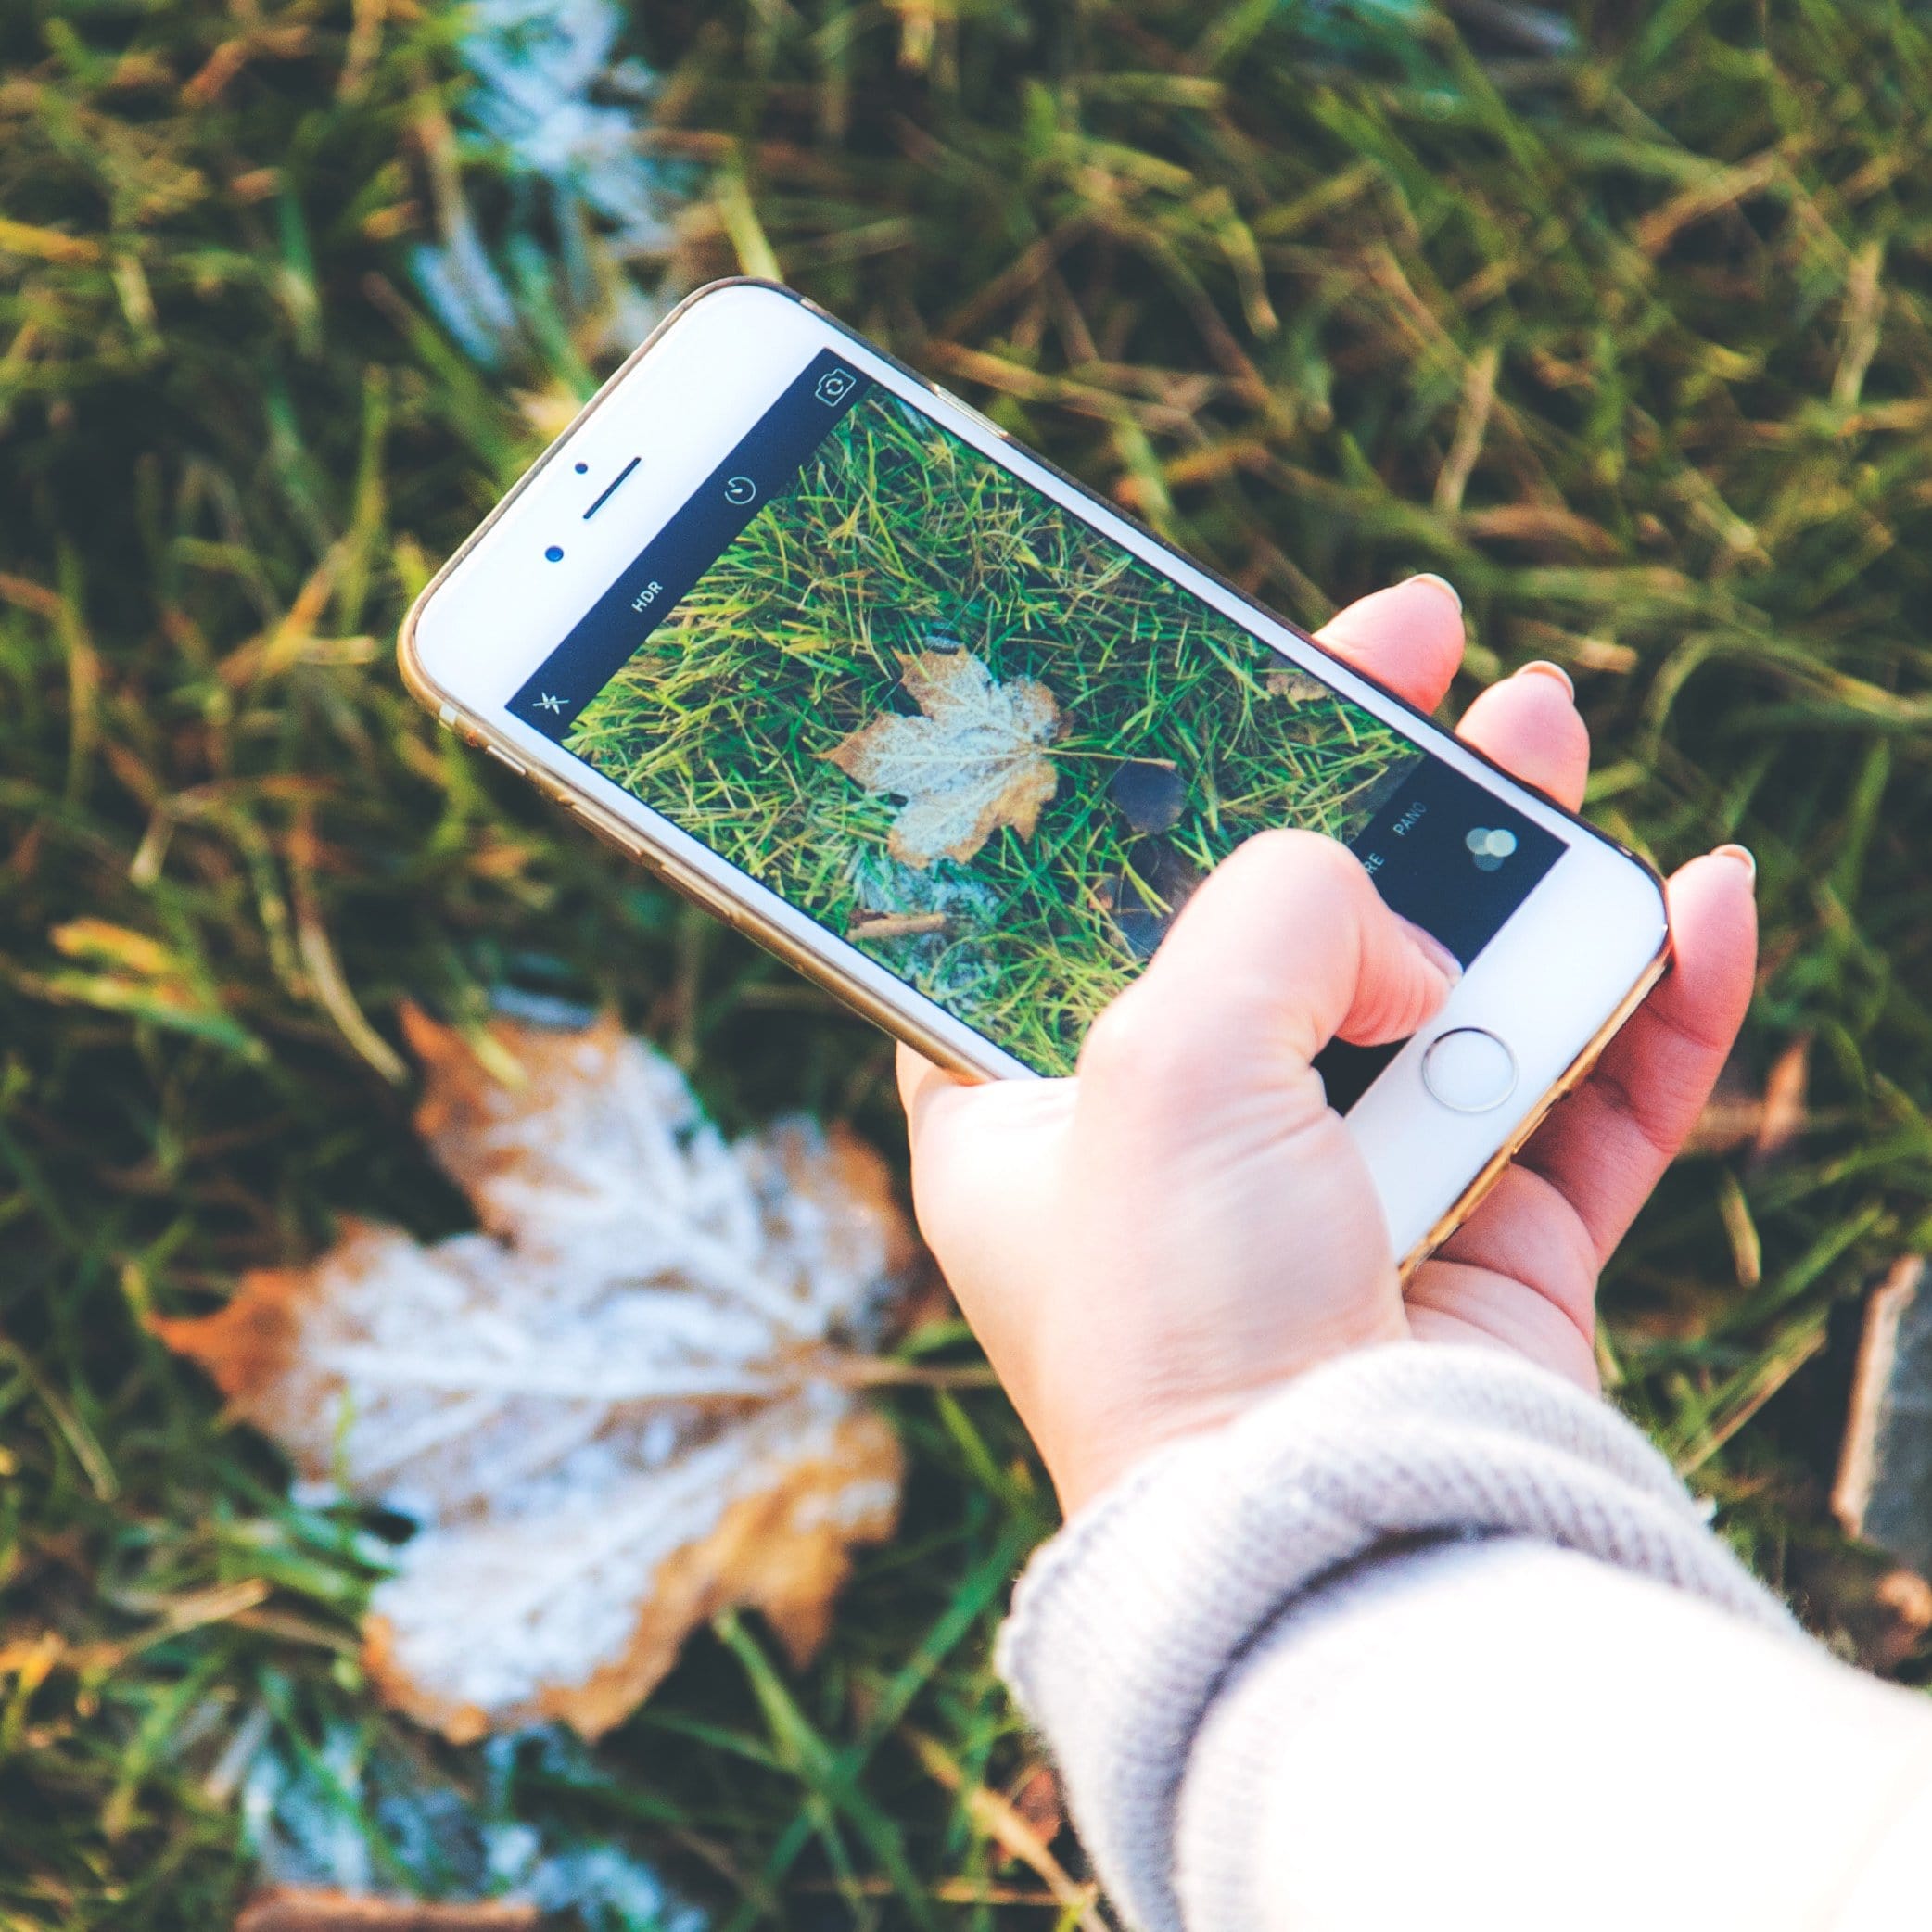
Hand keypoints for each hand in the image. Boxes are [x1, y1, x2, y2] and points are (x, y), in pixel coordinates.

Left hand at [898, 576, 1757, 1513]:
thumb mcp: (1163, 1057)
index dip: (1156, 780)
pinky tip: (1697, 902)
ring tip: (1553, 730)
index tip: (1229, 676)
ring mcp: (1342, 1193)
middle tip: (1427, 648)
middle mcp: (1183, 1147)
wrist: (1330, 1540)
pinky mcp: (1484, 1249)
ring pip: (1444, 987)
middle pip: (1284, 920)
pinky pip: (1581, 1103)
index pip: (1084, 901)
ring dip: (1509, 862)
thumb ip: (1270, 915)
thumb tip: (1404, 927)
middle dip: (1366, 783)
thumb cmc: (1182, 1315)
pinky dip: (1645, 1008)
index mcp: (1038, 1108)